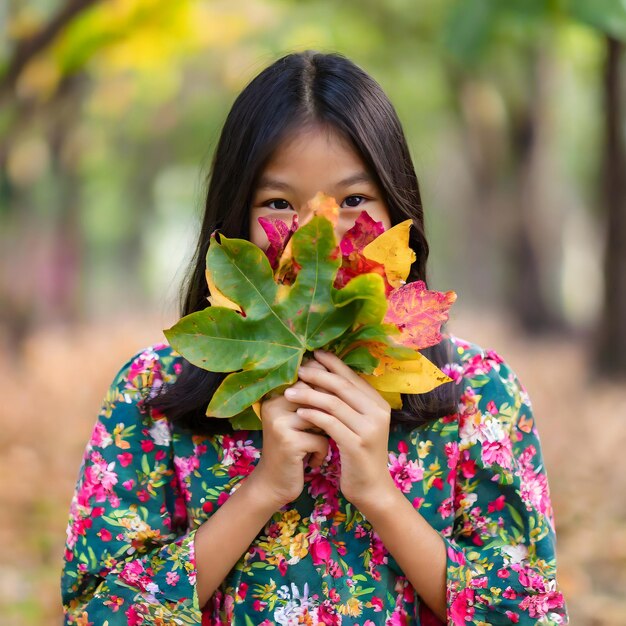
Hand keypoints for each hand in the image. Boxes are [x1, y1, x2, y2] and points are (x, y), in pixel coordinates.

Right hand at [248, 359, 330, 507]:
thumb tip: (340, 375)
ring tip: (318, 444)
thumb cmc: (294, 449)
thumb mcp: (299, 421)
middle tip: (331, 428)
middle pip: (316, 396)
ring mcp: (280, 423)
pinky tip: (312, 461)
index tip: (332, 409)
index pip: (308, 378)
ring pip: (323, 418)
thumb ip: (312, 400)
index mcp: (275, 395)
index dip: (326, 390)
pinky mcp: (288, 442)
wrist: (274, 484)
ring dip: (327, 434)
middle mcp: (274, 404)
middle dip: (329, 412)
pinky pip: (321, 439)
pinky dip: (322, 452)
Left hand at [284, 350, 395, 506]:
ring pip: (334, 403)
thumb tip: (322, 376)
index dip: (332, 364)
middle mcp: (377, 412)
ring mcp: (369, 428)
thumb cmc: (359, 454)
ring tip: (289, 393)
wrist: (371, 488)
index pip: (352, 377)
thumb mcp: (357, 424)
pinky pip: (331, 424)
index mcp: (378, 403)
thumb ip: (347, 403)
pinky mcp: (357, 444)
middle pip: (342, 386)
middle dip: (317, 375)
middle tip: (297, 370)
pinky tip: (299, 413)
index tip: (313, 354)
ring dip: (309, 395)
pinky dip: (314, 416)